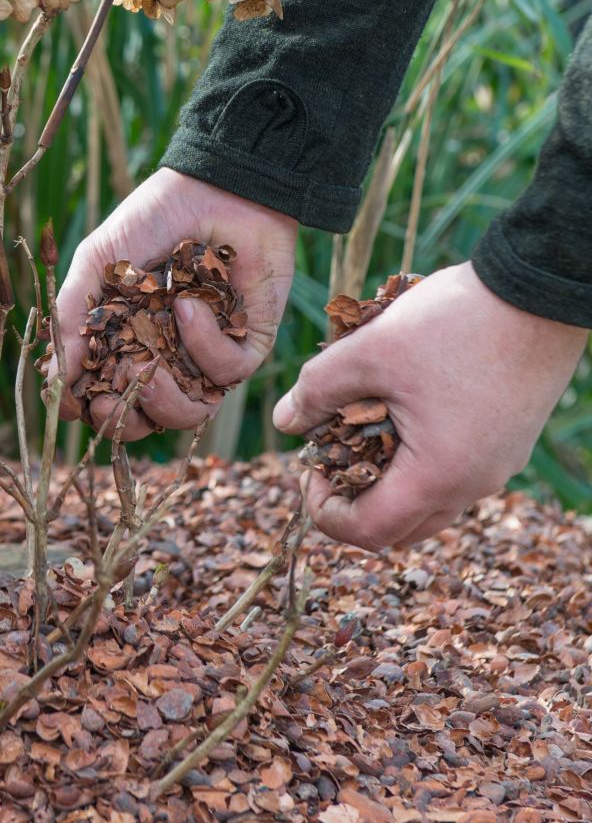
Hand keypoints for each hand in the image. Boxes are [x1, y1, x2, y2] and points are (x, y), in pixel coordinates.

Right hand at [56, 168, 297, 439]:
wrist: (216, 186)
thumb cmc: (153, 218)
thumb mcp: (98, 263)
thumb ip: (73, 316)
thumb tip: (53, 378)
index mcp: (127, 341)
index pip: (108, 398)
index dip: (94, 410)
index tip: (82, 403)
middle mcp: (166, 355)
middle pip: (148, 419)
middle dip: (130, 418)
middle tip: (120, 393)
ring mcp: (207, 353)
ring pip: (191, 412)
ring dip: (167, 398)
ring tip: (153, 364)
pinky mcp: (248, 343)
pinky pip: (227, 372)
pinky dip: (203, 344)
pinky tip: (189, 305)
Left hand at [273, 262, 587, 549]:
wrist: (536, 291)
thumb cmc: (454, 322)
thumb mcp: (369, 350)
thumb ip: (317, 390)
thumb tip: (285, 421)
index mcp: (437, 476)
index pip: (368, 531)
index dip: (324, 511)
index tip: (307, 469)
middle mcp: (474, 484)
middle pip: (402, 527)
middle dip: (355, 501)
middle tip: (328, 456)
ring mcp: (498, 465)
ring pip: (431, 500)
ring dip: (388, 480)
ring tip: (359, 430)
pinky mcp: (509, 440)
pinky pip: (456, 471)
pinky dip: (419, 460)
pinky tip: (401, 411)